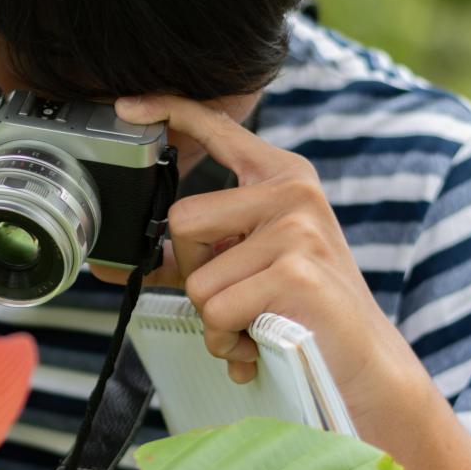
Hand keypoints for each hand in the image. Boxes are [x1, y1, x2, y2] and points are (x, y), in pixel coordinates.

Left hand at [92, 94, 424, 420]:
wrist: (361, 363)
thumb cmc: (295, 311)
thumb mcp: (241, 269)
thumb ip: (182, 260)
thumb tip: (109, 268)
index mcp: (278, 178)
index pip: (218, 129)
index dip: (170, 110)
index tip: (125, 106)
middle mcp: (291, 192)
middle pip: (182, 220)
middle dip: (195, 273)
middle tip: (236, 296)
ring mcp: (297, 228)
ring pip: (198, 279)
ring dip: (214, 319)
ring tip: (253, 324)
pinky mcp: (296, 271)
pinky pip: (218, 310)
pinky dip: (228, 340)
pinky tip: (260, 342)